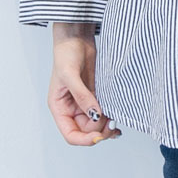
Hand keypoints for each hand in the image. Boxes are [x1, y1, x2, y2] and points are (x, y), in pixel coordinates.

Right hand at [47, 22, 121, 145]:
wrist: (77, 38)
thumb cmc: (66, 54)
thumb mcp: (71, 75)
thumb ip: (82, 96)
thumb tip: (95, 115)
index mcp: (60, 108)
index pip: (71, 134)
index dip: (85, 139)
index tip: (100, 135)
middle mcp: (71, 109)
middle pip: (87, 132)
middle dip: (100, 131)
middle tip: (113, 123)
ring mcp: (84, 104)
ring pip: (97, 125)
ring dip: (107, 126)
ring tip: (116, 119)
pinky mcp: (95, 96)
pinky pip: (103, 113)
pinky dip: (111, 117)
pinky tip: (118, 117)